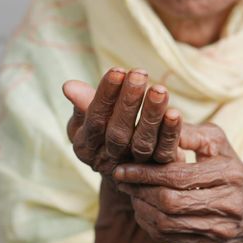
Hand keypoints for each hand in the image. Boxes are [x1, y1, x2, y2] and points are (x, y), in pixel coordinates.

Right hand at [63, 67, 181, 175]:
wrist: (129, 172)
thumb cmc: (106, 132)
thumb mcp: (91, 118)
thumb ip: (85, 102)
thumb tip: (68, 86)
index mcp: (85, 146)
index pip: (95, 119)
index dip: (106, 95)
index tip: (118, 70)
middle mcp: (106, 160)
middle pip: (117, 132)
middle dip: (129, 101)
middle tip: (139, 73)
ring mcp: (133, 169)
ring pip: (142, 142)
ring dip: (151, 115)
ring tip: (159, 89)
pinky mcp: (159, 172)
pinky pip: (164, 152)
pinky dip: (169, 132)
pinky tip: (174, 112)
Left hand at [113, 123, 242, 242]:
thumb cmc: (228, 169)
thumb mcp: (217, 144)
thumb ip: (191, 133)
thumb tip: (163, 119)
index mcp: (230, 174)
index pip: (179, 175)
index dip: (146, 172)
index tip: (122, 168)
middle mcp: (229, 204)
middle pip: (170, 202)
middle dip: (140, 191)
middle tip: (121, 181)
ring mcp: (220, 229)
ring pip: (167, 224)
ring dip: (141, 208)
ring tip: (130, 193)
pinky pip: (169, 238)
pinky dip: (149, 224)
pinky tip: (143, 209)